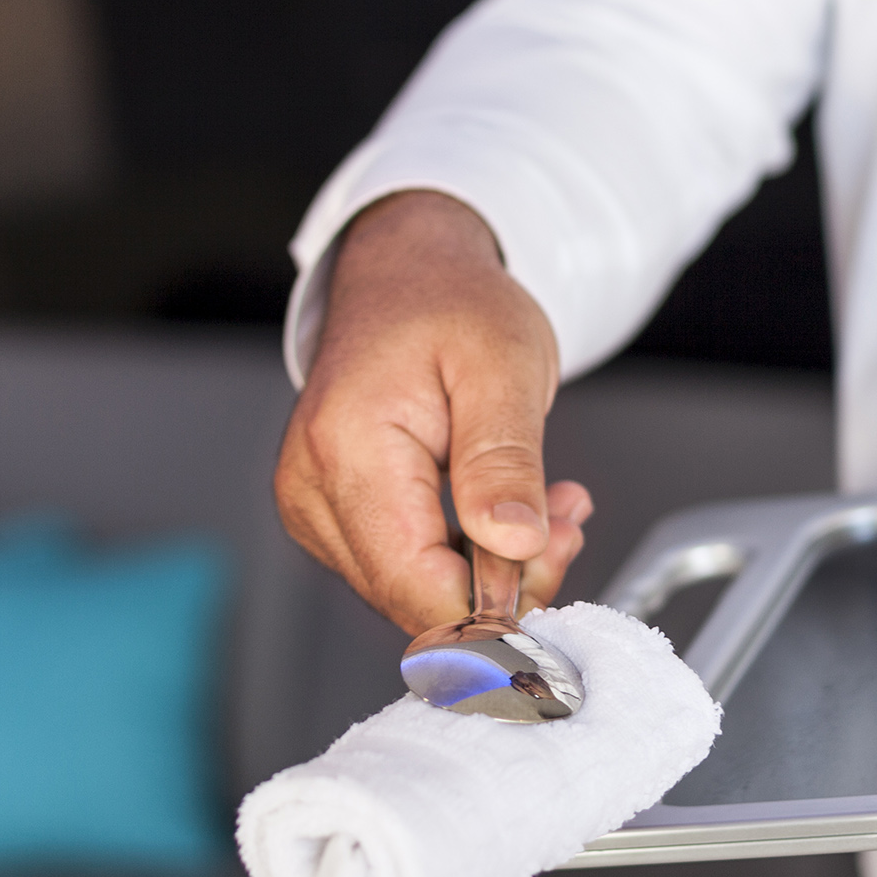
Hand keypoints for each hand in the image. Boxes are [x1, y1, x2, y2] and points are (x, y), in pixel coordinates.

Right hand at [273, 192, 595, 633]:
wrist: (407, 273)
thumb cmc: (448, 302)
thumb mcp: (505, 363)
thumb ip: (505, 461)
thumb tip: (514, 546)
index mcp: (347, 448)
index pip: (417, 585)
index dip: (496, 603)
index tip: (557, 556)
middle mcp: (312, 487)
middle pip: (414, 599)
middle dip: (504, 582)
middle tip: (564, 519)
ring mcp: (313, 506)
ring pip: (412, 594)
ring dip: (490, 570)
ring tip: (542, 501)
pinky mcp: (331, 517)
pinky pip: (403, 570)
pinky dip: (463, 557)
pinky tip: (500, 512)